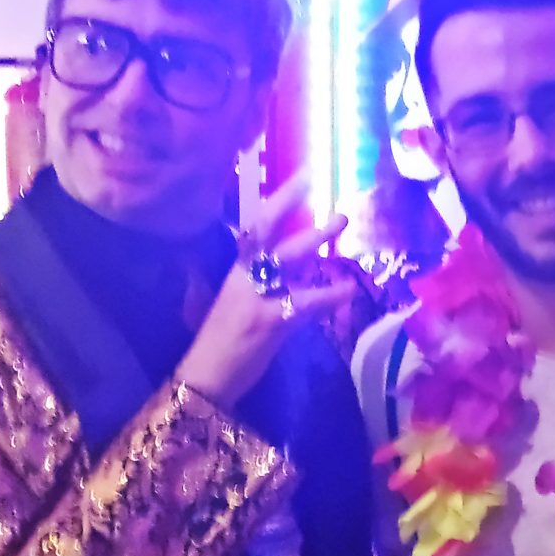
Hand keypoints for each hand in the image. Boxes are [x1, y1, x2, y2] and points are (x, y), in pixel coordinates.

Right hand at [176, 180, 357, 407]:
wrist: (205, 377)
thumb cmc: (220, 342)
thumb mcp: (233, 301)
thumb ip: (255, 280)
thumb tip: (280, 262)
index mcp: (234, 271)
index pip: (254, 228)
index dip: (278, 201)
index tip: (304, 177)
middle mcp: (243, 277)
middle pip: (265, 231)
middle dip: (290, 204)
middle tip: (317, 181)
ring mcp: (256, 297)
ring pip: (285, 259)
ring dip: (314, 239)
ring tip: (340, 220)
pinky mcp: (270, 322)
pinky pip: (304, 303)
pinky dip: (329, 295)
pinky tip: (349, 288)